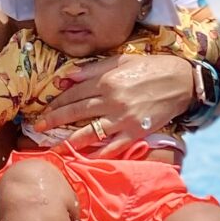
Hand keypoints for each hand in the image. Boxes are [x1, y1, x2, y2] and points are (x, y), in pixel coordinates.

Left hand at [34, 53, 196, 152]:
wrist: (181, 80)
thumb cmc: (150, 67)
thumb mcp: (120, 60)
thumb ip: (92, 69)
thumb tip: (67, 78)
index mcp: (107, 80)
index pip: (74, 93)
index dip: (56, 103)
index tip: (43, 110)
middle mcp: (112, 100)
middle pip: (76, 112)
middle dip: (55, 121)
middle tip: (38, 130)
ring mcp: (124, 118)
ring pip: (90, 132)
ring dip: (69, 142)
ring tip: (53, 149)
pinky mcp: (136, 132)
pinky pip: (113, 146)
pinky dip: (98, 154)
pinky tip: (84, 159)